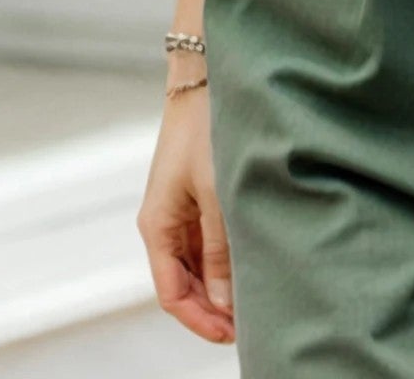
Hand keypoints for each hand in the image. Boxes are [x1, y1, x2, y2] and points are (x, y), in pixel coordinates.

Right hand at [137, 82, 234, 345]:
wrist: (206, 77)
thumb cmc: (207, 128)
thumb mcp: (217, 194)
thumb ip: (220, 250)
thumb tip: (224, 303)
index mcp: (157, 226)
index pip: (172, 294)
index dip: (201, 320)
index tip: (233, 335)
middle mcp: (164, 223)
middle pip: (184, 284)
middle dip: (213, 308)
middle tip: (251, 323)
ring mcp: (180, 210)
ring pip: (197, 265)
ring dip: (221, 285)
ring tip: (256, 296)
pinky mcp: (196, 196)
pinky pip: (206, 242)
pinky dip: (225, 259)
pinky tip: (251, 262)